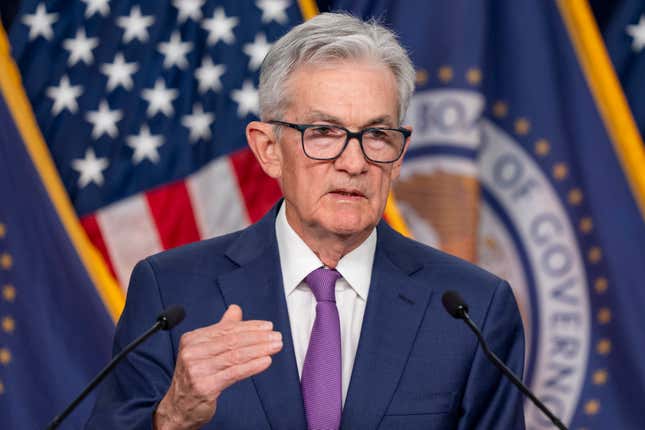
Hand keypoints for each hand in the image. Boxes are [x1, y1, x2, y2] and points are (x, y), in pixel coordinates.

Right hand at [154, 305, 281, 429]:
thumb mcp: (204, 349)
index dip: (250, 326)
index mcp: (192, 339)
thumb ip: (221, 330)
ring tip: (275, 346)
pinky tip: (266, 361)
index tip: (268, 326)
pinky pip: (234, 373)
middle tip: (276, 336)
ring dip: (260, 350)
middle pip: (232, 341)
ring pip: (235, 356)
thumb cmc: (195, 376)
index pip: (226, 329)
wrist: (179, 407)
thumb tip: (235, 309)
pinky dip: (253, 366)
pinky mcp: (205, 386)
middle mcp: (192, 352)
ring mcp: (196, 370)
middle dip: (258, 337)